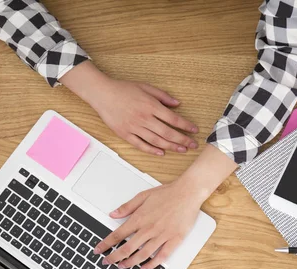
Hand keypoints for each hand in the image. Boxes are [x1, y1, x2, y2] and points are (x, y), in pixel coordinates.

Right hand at [60, 61, 197, 155]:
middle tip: (193, 145)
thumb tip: (177, 104)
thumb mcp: (145, 87)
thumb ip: (162, 96)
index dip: (185, 126)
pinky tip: (161, 153)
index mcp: (150, 106)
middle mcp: (144, 118)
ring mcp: (134, 128)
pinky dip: (152, 150)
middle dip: (182, 140)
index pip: (173, 119)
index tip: (194, 130)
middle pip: (167, 133)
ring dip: (171, 147)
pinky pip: (141, 145)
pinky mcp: (125, 134)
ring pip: (156, 141)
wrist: (102, 94)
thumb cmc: (123, 89)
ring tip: (182, 150)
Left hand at [93, 145, 238, 268]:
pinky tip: (145, 268)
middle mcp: (149, 228)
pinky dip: (152, 264)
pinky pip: (162, 256)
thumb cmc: (167, 193)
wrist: (188, 192)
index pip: (118, 234)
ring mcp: (162, 235)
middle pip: (127, 248)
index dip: (106, 244)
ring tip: (123, 267)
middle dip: (115, 257)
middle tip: (107, 262)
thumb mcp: (142, 195)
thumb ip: (127, 207)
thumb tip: (113, 214)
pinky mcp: (174, 239)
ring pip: (143, 254)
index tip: (99, 250)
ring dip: (130, 263)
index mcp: (140, 218)